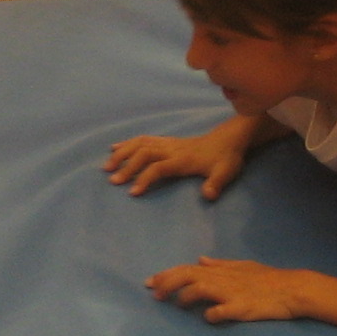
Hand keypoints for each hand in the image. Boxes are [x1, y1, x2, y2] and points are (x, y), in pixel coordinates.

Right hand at [106, 129, 246, 198]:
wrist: (229, 139)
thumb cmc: (226, 159)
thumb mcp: (226, 173)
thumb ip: (216, 184)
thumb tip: (207, 196)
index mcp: (183, 159)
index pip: (159, 167)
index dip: (145, 178)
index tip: (133, 192)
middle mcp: (172, 149)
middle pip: (144, 153)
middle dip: (127, 166)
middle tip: (113, 180)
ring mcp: (168, 143)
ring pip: (140, 144)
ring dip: (123, 154)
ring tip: (107, 166)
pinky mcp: (167, 141)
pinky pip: (144, 139)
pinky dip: (128, 144)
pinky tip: (115, 148)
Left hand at [146, 257, 312, 323]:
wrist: (293, 288)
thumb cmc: (268, 279)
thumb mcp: (243, 267)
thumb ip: (219, 264)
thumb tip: (200, 259)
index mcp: (221, 270)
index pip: (187, 269)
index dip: (166, 275)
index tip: (150, 282)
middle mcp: (223, 279)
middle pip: (188, 276)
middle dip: (167, 284)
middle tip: (156, 295)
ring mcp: (232, 293)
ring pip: (201, 289)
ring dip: (185, 297)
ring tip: (178, 305)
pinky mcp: (243, 308)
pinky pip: (223, 311)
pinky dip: (213, 314)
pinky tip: (209, 317)